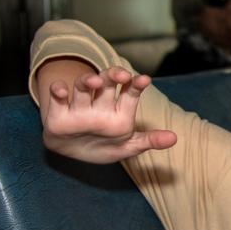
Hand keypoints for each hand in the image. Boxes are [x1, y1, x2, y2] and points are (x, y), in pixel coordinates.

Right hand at [42, 65, 176, 163]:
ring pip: (83, 86)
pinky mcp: (58, 113)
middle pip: (107, 83)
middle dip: (114, 75)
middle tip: (122, 74)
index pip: (130, 93)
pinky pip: (57, 97)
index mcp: (119, 110)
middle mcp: (100, 104)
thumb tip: (174, 138)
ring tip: (96, 81)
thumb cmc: (104, 145)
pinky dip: (57, 91)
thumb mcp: (128, 147)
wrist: (72, 155)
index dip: (136, 85)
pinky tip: (61, 90)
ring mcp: (79, 106)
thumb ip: (148, 141)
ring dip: (88, 80)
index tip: (144, 80)